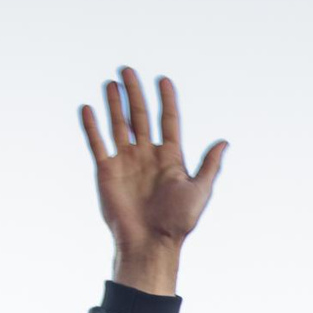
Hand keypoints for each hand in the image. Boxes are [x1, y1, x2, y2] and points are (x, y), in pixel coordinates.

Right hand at [80, 67, 226, 294]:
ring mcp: (126, 162)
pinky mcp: (106, 171)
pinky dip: (91, 126)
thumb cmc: (178, 222)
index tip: (163, 79)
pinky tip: (88, 108)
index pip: (168, 121)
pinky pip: (97, 143)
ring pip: (119, 125)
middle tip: (127, 70)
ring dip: (114, 104)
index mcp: (170, 158)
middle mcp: (147, 156)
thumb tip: (224, 141)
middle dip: (134, 93)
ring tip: (111, 82)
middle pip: (141, 116)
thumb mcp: (200, 191)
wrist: (151, 242)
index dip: (167, 101)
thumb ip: (210, 165)